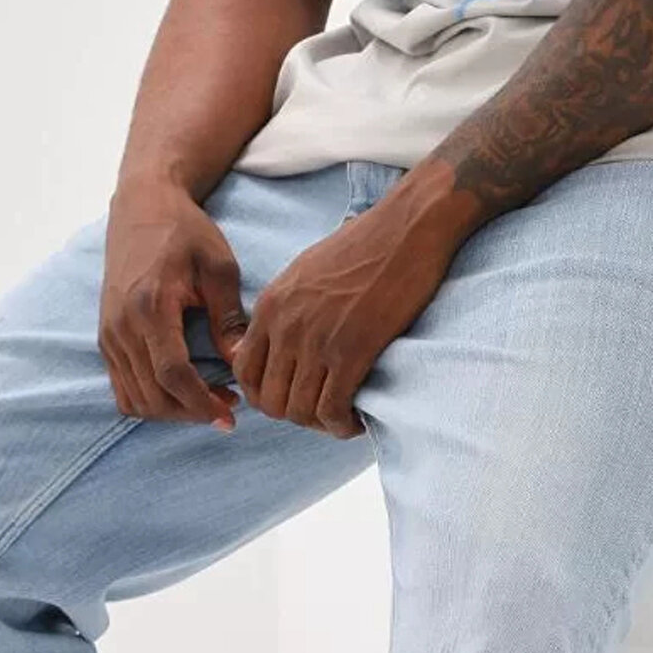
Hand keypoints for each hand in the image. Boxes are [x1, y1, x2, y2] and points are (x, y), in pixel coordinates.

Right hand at [98, 181, 249, 430]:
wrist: (143, 206)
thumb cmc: (185, 232)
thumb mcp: (218, 267)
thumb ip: (228, 317)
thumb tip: (241, 363)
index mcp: (150, 306)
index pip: (172, 375)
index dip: (202, 403)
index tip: (231, 414)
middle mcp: (121, 326)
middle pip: (153, 395)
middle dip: (191, 412)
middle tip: (227, 408)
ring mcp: (109, 333)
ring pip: (135, 398)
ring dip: (171, 411)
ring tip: (207, 400)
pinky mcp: (105, 336)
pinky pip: (122, 387)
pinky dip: (150, 399)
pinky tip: (180, 391)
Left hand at [226, 200, 453, 437]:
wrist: (407, 227)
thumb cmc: (366, 245)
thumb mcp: (306, 271)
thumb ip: (287, 308)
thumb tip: (283, 344)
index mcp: (272, 304)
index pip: (244, 372)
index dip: (265, 395)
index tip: (292, 396)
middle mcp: (286, 324)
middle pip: (270, 401)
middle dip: (294, 415)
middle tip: (322, 410)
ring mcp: (316, 339)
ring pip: (300, 412)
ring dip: (321, 424)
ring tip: (342, 416)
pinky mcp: (351, 351)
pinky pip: (332, 410)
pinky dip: (342, 425)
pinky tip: (357, 418)